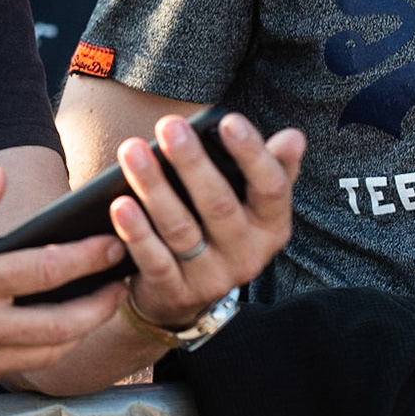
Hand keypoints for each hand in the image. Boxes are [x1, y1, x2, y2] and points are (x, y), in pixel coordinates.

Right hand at [0, 165, 127, 393]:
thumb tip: (1, 179)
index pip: (47, 270)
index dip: (89, 257)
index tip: (113, 244)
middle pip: (63, 325)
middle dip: (101, 304)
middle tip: (121, 283)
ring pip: (49, 354)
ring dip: (81, 331)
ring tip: (100, 305)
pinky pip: (21, 368)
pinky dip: (48, 350)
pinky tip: (60, 328)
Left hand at [111, 112, 303, 330]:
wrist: (187, 295)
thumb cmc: (219, 227)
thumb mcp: (250, 202)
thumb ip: (270, 167)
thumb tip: (294, 137)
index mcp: (271, 226)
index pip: (270, 187)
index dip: (252, 154)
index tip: (229, 120)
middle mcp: (248, 255)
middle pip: (219, 205)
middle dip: (192, 163)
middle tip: (168, 125)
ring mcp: (212, 278)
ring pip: (181, 230)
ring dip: (155, 188)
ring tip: (132, 152)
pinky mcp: (176, 292)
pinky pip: (155, 260)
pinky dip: (137, 232)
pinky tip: (120, 204)